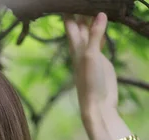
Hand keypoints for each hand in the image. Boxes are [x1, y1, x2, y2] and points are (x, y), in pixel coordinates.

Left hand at [63, 13, 130, 139]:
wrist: (97, 104)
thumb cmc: (89, 83)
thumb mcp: (91, 57)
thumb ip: (95, 36)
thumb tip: (100, 14)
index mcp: (75, 46)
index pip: (69, 23)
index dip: (68, 11)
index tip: (64, 1)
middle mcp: (80, 48)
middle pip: (78, 24)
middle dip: (79, 11)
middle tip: (82, 0)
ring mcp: (90, 53)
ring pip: (89, 31)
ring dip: (89, 18)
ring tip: (91, 5)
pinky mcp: (100, 59)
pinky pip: (98, 39)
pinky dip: (99, 30)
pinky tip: (101, 23)